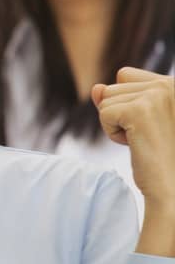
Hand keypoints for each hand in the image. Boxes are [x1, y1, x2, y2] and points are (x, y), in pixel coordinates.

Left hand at [93, 68, 174, 213]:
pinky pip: (103, 113)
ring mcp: (157, 95)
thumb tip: (96, 87)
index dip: (126, 103)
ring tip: (145, 140)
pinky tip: (136, 144)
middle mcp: (172, 84)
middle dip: (121, 114)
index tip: (150, 125)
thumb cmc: (162, 156)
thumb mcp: (142, 120)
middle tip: (149, 136)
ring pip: (105, 99)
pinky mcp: (139, 111)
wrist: (173, 188)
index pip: (126, 75)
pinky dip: (112, 133)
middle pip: (113, 87)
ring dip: (117, 124)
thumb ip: (120, 98)